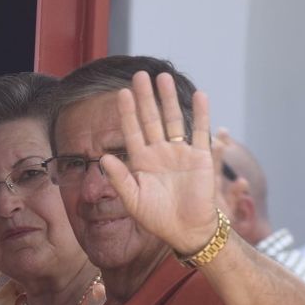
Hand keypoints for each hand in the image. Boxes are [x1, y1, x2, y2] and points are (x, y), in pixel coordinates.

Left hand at [98, 72, 218, 253]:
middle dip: (146, 98)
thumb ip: (119, 178)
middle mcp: (159, 152)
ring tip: (164, 77)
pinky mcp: (200, 157)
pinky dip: (200, 114)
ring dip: (168, 99)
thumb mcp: (133, 200)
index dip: (127, 112)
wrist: (185, 230)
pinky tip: (199, 95)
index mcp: (141, 161)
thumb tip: (103, 158)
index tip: (121, 93)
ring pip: (173, 120)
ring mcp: (180, 153)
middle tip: (141, 75)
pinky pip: (200, 132)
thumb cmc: (157, 217)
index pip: (132, 130)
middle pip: (151, 118)